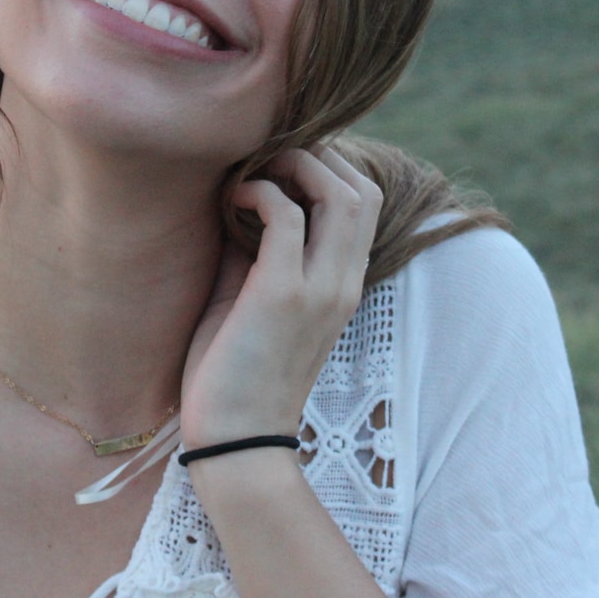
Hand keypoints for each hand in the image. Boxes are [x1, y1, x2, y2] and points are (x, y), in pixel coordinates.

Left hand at [181, 145, 383, 448]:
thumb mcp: (252, 300)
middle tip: (269, 158)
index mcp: (342, 286)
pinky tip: (234, 200)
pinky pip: (286, 215)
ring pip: (342, 194)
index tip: (280, 164)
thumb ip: (257, 252)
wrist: (233, 440)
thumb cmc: (234, 373)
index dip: (330, 169)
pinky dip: (260, 191)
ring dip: (298, 165)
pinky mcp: (282, 295)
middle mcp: (342, 283)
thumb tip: (242, 200)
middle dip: (319, 157)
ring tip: (257, 170)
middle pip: (363, 191)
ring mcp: (318, 289)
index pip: (365, 205)